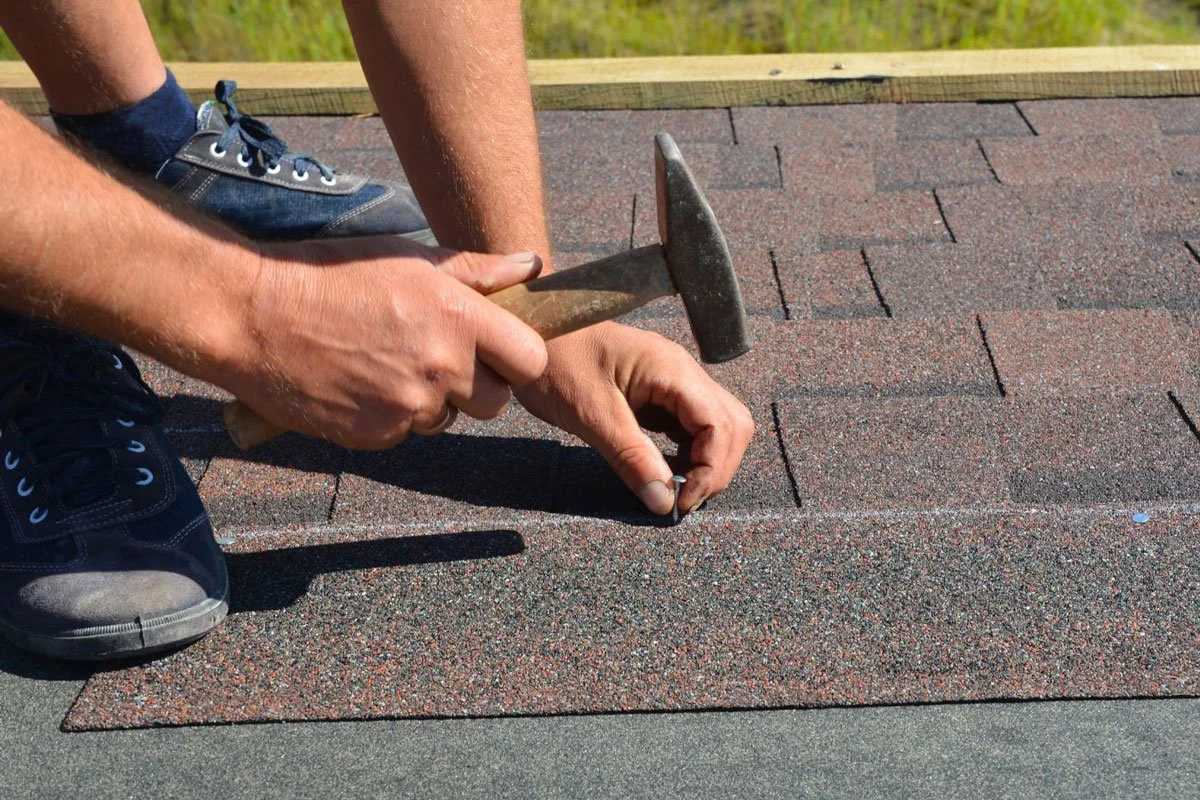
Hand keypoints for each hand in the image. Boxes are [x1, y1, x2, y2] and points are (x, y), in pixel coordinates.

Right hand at [216, 236, 547, 448]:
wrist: (252, 316)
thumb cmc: (331, 275)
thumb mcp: (408, 258)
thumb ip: (477, 271)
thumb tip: (531, 266)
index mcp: (457, 317)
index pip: (530, 359)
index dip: (517, 358)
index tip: (498, 351)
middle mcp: (440, 366)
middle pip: (496, 402)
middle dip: (476, 386)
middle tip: (438, 358)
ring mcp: (408, 406)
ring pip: (447, 418)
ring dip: (429, 399)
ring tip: (385, 361)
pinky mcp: (376, 435)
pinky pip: (405, 432)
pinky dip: (390, 414)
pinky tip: (360, 381)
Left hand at [515, 322, 753, 514]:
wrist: (528, 332)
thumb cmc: (556, 363)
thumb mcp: (591, 416)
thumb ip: (632, 459)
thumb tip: (665, 503)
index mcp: (672, 370)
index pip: (722, 425)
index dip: (712, 470)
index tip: (681, 501)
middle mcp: (682, 372)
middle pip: (731, 426)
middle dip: (716, 468)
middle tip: (681, 499)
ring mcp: (673, 381)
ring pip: (717, 427)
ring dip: (705, 462)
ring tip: (673, 488)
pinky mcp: (659, 393)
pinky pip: (692, 426)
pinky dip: (688, 453)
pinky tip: (665, 469)